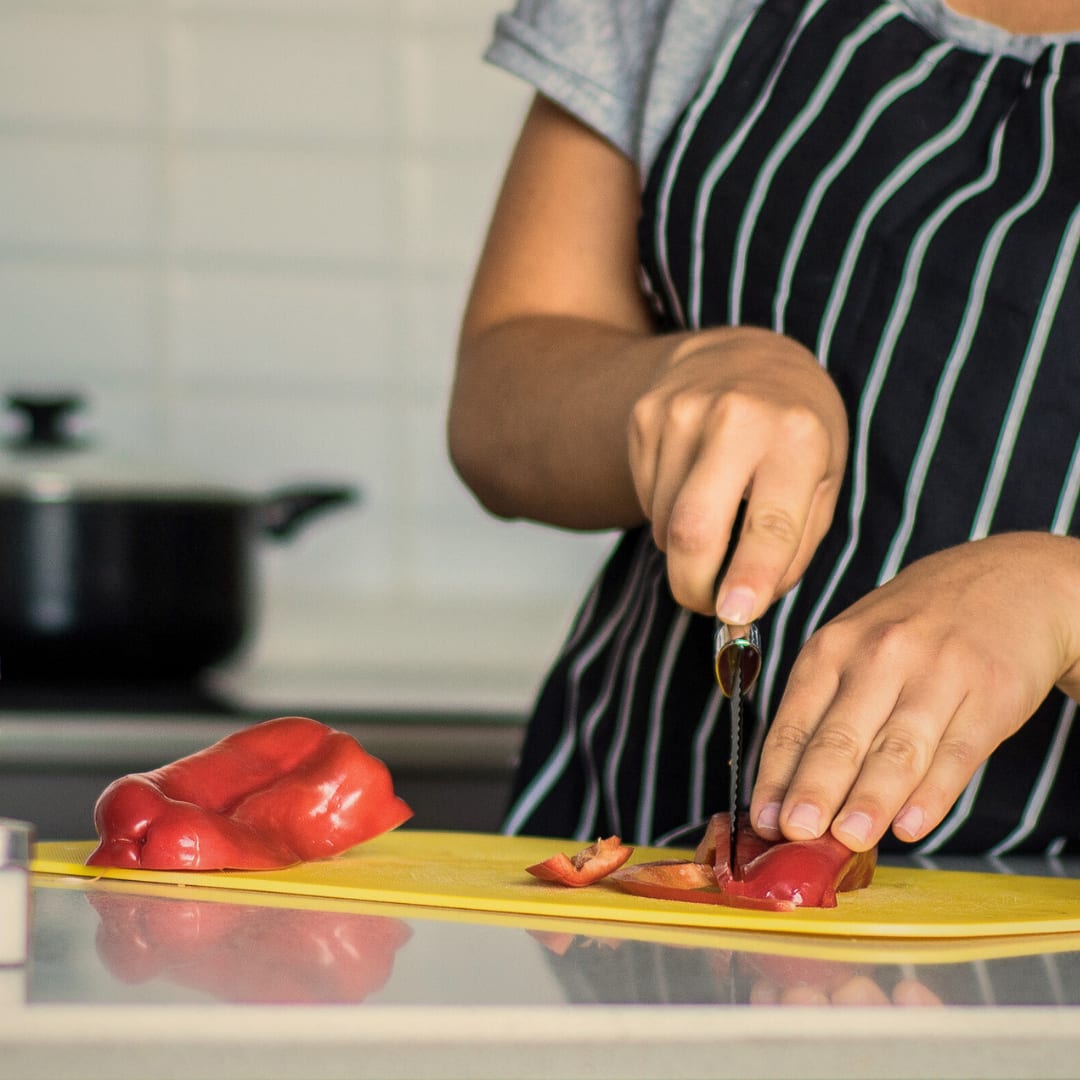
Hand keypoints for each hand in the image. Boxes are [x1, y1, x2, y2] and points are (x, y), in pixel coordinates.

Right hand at [628, 326, 847, 621]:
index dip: (750, 577)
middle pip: (694, 530)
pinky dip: (667, 516)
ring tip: (715, 522)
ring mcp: (681, 412)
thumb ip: (794, 546)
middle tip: (707, 604)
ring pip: (666, 523)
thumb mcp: (823, 479)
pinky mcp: (645, 417)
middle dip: (694, 586)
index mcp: (796, 436)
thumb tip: (744, 607)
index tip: (735, 615)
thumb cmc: (797, 430)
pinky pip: (648, 500)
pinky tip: (693, 486)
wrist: (744, 353)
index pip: (769, 524)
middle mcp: (735, 417)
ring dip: (685, 549)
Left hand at [750, 533, 1079, 850]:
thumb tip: (788, 789)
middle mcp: (880, 656)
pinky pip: (957, 753)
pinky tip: (912, 826)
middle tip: (794, 832)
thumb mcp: (854, 642)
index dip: (776, 775)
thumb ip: (824, 707)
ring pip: (897, 749)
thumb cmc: (912, 625)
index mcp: (833, 647)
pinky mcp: (990, 696)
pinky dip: (933, 794)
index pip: (794, 721)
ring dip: (870, 799)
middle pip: (840, 736)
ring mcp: (937, 675)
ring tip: (848, 838)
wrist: (1008, 583)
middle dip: (814, 788)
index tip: (763, 819)